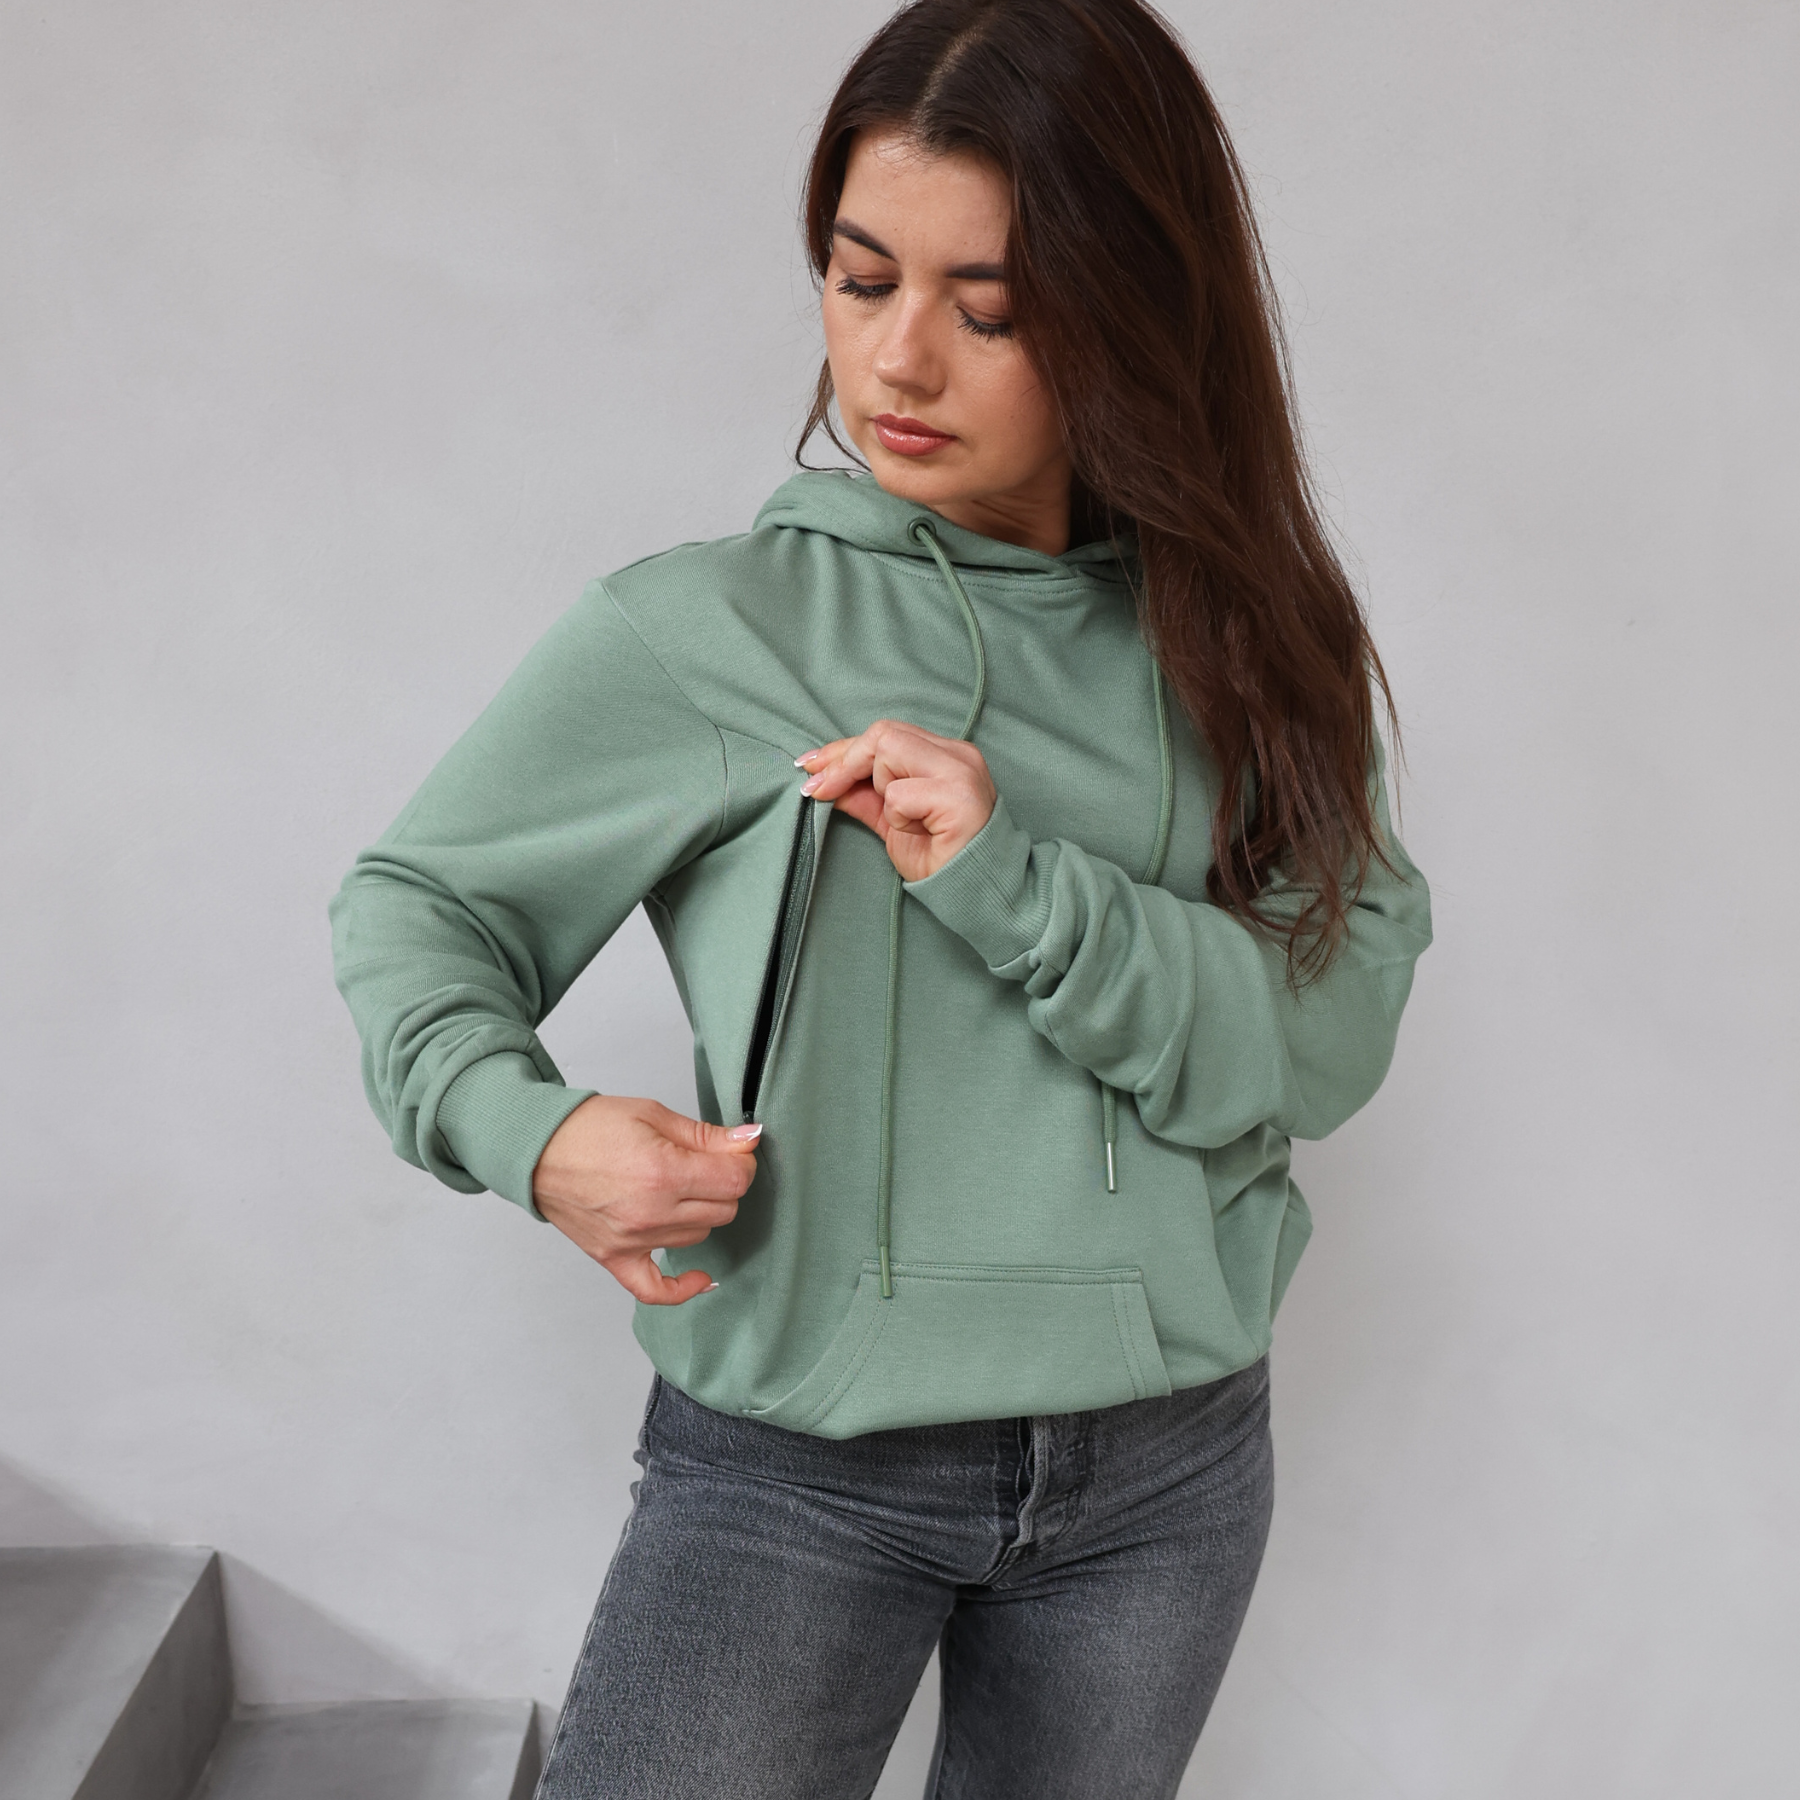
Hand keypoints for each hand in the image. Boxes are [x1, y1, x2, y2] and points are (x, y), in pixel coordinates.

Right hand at [531, 1095, 759, 1304]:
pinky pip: (656, 1290)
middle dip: (722, 1185)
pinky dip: (683, 1289)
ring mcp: (632, 1241)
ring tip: (678, 1190)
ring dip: (700, 1215)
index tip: (732, 1155)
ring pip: (699, 1237)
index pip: (735, 1182)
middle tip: (705, 1167)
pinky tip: (701, 1276)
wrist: (538, 1148)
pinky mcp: (614, 1258)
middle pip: (723, 1210)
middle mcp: (650, 1213)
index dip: (741, 1165)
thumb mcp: (653, 1114)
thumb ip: (705, 1135)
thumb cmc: (589, 1128)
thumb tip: (749, 1140)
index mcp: (663, 1172)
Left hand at [798, 719, 996, 881]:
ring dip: (881, 792)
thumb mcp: (891, 822)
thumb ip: (863, 796)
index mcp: (946, 755)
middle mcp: (958, 754)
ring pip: (889, 752)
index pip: (885, 734)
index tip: (809, 767)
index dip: (842, 750)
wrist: (979, 892)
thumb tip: (822, 781)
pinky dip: (897, 817)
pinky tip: (920, 832)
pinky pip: (899, 794)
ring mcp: (961, 771)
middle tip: (820, 791)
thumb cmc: (941, 857)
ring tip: (906, 822)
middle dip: (845, 763)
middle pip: (883, 734)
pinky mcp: (958, 796)